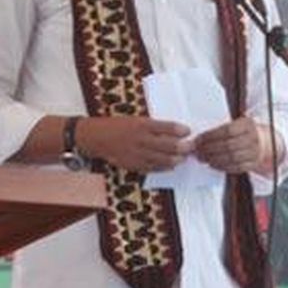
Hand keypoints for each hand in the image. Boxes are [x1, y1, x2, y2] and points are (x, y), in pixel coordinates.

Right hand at [77, 116, 191, 173]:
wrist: (96, 137)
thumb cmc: (116, 126)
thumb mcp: (134, 119)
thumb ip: (152, 126)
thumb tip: (172, 132)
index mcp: (141, 124)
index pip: (166, 127)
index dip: (179, 130)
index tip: (188, 131)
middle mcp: (140, 139)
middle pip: (167, 145)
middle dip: (182, 147)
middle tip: (191, 148)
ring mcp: (136, 153)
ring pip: (161, 159)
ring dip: (175, 160)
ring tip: (183, 158)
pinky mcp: (132, 164)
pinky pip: (151, 168)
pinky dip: (162, 168)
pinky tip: (170, 166)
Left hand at [194, 117, 281, 174]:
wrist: (268, 141)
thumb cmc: (247, 131)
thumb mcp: (239, 123)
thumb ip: (223, 128)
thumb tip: (201, 137)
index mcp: (248, 125)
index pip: (227, 131)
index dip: (210, 136)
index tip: (199, 140)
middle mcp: (253, 138)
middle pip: (228, 145)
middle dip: (209, 149)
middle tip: (197, 151)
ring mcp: (255, 152)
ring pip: (231, 158)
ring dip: (214, 159)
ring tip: (203, 158)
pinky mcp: (254, 164)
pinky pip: (236, 167)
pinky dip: (223, 167)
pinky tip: (213, 164)